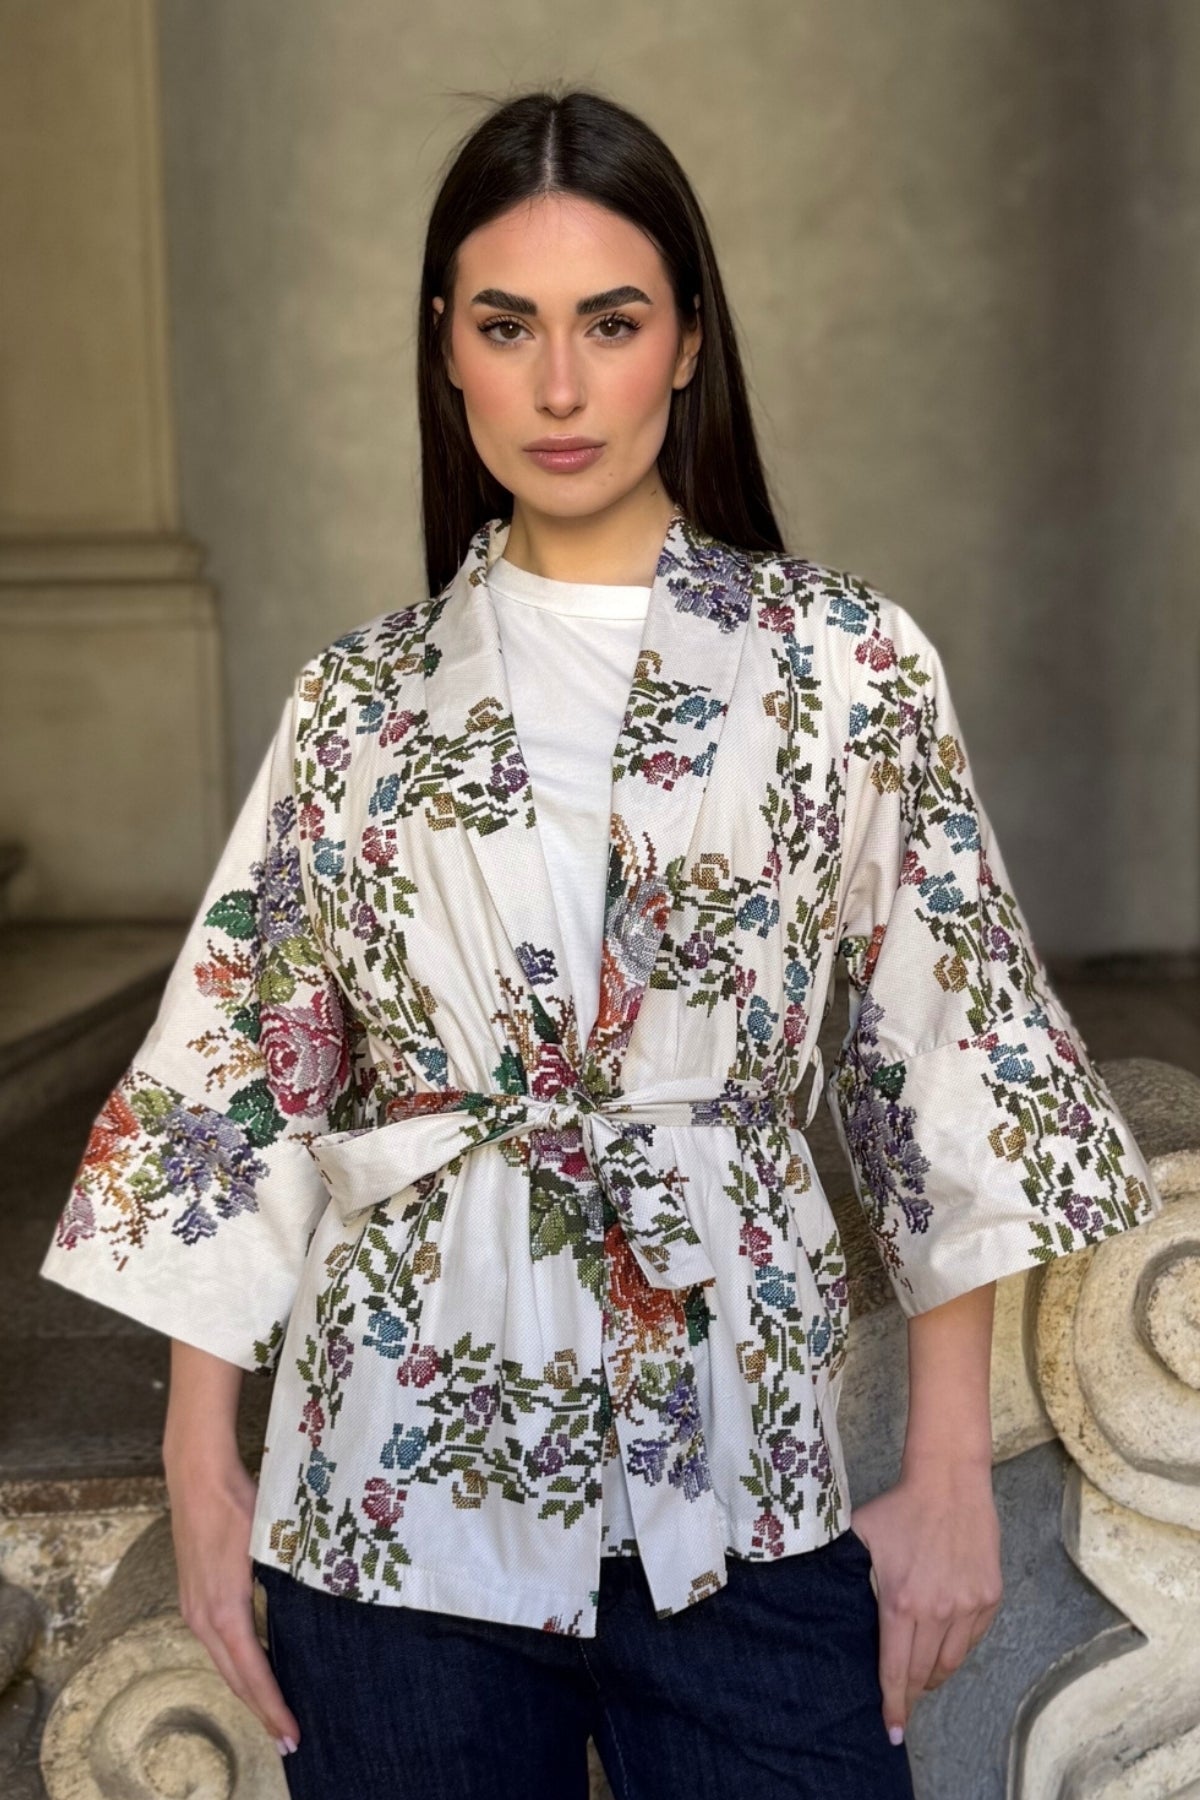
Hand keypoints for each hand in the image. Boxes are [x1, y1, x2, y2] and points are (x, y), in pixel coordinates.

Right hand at [165, 1449, 300, 1757]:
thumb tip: (314, 1609)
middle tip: (288, 1740)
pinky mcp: (192, 1596)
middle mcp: (201, 1618)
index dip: (273, 1706)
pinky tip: (254, 1668)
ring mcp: (193, 1608)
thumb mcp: (272, 1543)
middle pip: (235, 1678)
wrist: (197, 1476)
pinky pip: (217, 1643)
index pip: (253, 1672)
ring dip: (248, 1690)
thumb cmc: (238, 1503)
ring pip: (223, 1663)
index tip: (292, 1734)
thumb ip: (286, 1582)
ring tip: (274, 1714)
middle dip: (262, 1711)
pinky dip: (237, 1664)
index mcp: (224, 1611)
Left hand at [848, 1459, 1002, 1741]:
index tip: (891, 1731)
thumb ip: (845, 1573)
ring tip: (922, 1676)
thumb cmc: (899, 1509)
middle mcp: (937, 1612)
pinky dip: (957, 1648)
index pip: (896, 1670)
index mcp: (901, 1603)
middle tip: (902, 1705)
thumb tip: (819, 1598)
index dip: (893, 1705)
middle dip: (911, 1695)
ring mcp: (968, 1606)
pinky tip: (944, 1644)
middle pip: (924, 1673)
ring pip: (951, 1662)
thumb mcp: (861, 1539)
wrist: (948, 1483)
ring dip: (934, 1675)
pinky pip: (972, 1639)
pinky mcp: (989, 1598)